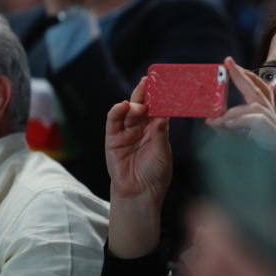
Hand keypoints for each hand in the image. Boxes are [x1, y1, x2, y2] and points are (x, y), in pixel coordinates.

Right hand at [105, 77, 171, 203]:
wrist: (139, 193)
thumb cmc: (155, 173)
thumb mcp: (162, 152)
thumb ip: (159, 133)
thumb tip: (161, 115)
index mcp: (157, 129)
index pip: (158, 108)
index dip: (159, 96)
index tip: (163, 83)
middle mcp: (142, 128)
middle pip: (143, 105)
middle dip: (145, 93)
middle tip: (148, 81)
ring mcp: (127, 132)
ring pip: (128, 111)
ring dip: (133, 103)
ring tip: (138, 104)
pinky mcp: (113, 138)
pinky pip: (114, 121)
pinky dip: (117, 112)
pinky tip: (122, 106)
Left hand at [207, 57, 275, 218]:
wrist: (274, 201)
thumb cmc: (256, 178)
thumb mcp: (239, 149)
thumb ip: (231, 132)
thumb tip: (213, 119)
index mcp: (266, 123)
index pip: (257, 93)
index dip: (244, 76)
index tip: (228, 62)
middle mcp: (275, 124)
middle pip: (261, 92)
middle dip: (243, 76)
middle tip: (226, 63)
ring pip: (256, 108)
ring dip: (233, 113)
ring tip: (216, 122)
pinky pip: (258, 123)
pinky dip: (240, 122)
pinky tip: (226, 128)